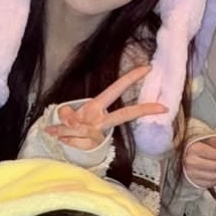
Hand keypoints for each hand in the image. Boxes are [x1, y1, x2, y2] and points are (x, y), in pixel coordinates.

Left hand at [44, 65, 167, 150]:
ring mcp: (99, 134)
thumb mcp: (66, 113)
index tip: (148, 69)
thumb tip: (70, 121)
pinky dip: (63, 140)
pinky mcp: (92, 147)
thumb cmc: (71, 122)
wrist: (66, 143)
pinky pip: (74, 142)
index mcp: (97, 105)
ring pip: (82, 130)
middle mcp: (102, 120)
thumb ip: (65, 113)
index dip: (131, 78)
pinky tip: (60, 140)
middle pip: (124, 114)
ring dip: (63, 130)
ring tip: (52, 131)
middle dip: (142, 110)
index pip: (116, 89)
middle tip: (162, 107)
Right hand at [182, 133, 215, 190]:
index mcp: (192, 149)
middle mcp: (191, 162)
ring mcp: (191, 173)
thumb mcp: (198, 133)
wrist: (174, 151)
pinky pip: (210, 183)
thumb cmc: (186, 141)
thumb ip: (212, 137)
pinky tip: (215, 171)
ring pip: (215, 175)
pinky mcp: (193, 181)